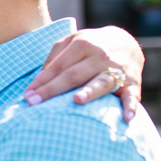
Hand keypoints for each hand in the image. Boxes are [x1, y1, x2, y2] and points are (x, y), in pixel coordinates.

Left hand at [24, 26, 142, 120]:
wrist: (127, 42)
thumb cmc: (90, 45)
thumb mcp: (72, 42)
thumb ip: (55, 57)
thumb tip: (39, 78)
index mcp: (82, 45)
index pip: (57, 66)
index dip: (41, 81)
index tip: (27, 95)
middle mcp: (99, 56)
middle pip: (73, 75)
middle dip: (52, 89)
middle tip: (33, 102)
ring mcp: (116, 70)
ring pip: (101, 82)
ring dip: (90, 91)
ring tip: (77, 100)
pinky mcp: (133, 83)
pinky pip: (132, 96)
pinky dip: (131, 107)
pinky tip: (127, 118)